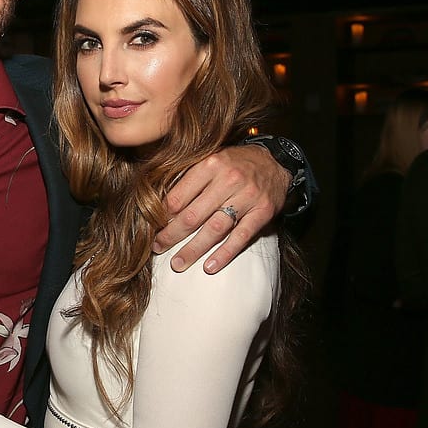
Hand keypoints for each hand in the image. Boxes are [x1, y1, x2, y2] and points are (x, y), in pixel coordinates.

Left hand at [154, 144, 287, 273]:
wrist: (274, 162)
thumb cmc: (234, 163)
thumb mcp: (210, 160)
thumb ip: (188, 179)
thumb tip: (160, 204)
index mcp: (210, 165)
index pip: (179, 196)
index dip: (163, 215)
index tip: (152, 228)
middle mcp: (229, 179)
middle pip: (193, 215)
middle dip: (172, 235)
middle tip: (157, 248)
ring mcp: (248, 197)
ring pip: (215, 228)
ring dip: (194, 249)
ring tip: (178, 263)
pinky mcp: (263, 212)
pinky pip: (241, 237)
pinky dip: (225, 253)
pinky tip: (210, 266)